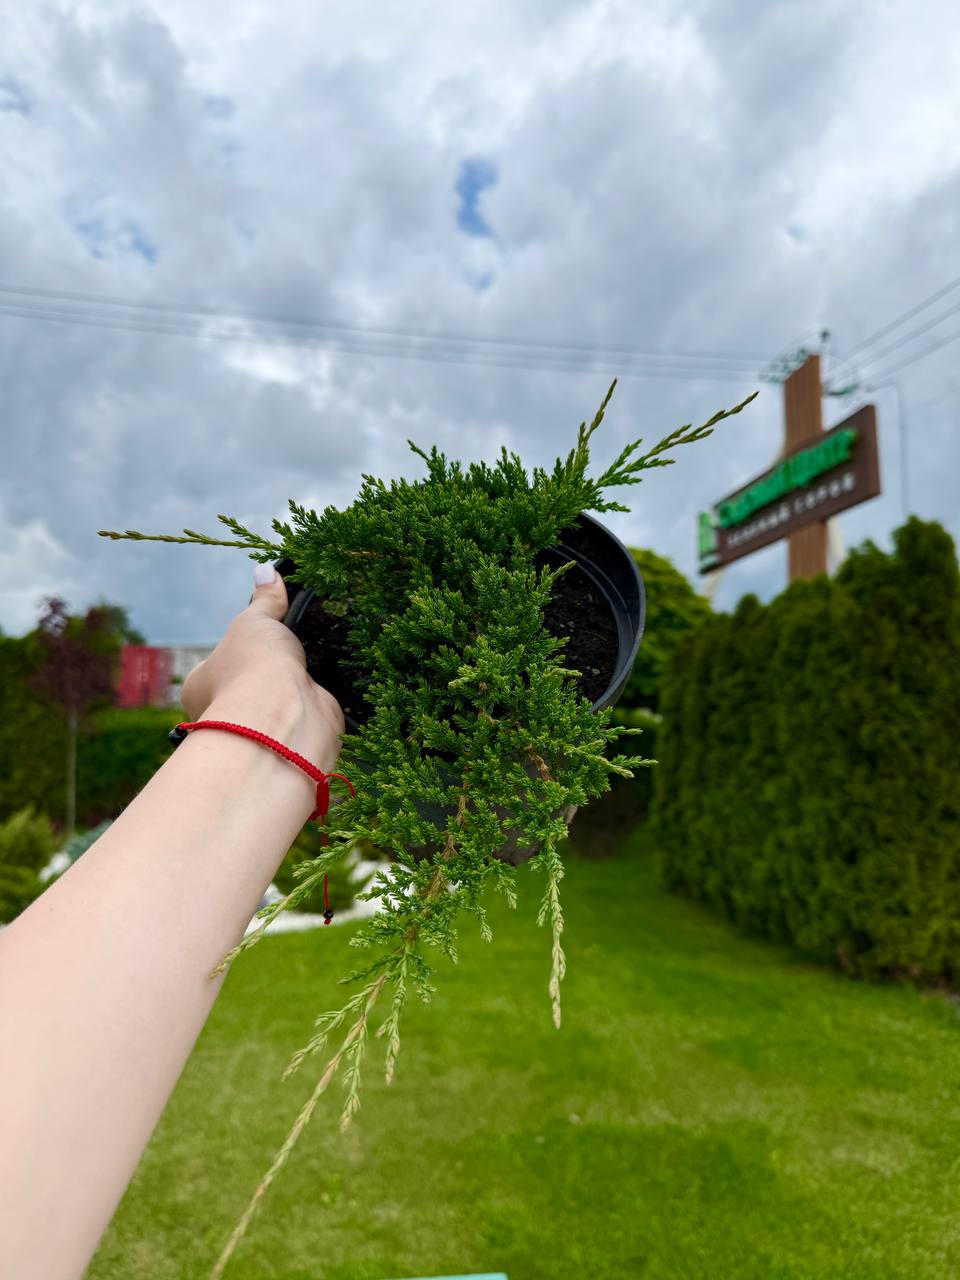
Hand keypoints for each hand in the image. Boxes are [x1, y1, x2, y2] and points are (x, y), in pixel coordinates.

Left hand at [181, 564, 344, 744]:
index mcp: (200, 686)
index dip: (240, 647)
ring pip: (278, 699)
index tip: (262, 633)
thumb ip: (265, 600)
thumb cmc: (252, 667)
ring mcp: (260, 726)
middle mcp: (226, 711)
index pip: (217, 663)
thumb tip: (266, 570)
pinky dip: (315, 699)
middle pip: (249, 681)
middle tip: (290, 645)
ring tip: (312, 659)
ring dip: (294, 683)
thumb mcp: (256, 621)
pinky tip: (326, 681)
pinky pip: (304, 712)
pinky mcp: (293, 734)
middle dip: (269, 666)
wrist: (284, 714)